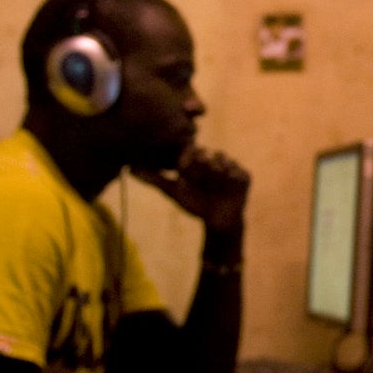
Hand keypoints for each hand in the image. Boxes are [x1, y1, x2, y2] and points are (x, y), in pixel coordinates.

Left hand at [131, 147, 249, 232]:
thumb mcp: (173, 191)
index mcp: (196, 160)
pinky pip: (239, 172)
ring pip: (223, 160)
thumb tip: (128, 169)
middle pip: (207, 154)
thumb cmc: (195, 203)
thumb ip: (153, 179)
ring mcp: (229, 167)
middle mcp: (213, 160)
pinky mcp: (244, 176)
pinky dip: (235, 174)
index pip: (190, 151)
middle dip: (203, 159)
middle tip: (199, 163)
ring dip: (219, 165)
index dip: (186, 155)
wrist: (218, 221)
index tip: (181, 164)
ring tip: (216, 170)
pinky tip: (229, 178)